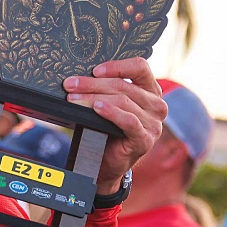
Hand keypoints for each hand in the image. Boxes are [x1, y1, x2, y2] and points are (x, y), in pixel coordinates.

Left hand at [64, 57, 166, 192]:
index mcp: (150, 90)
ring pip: (122, 101)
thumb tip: (80, 74)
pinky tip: (97, 108)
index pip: (140, 67)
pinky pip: (128, 121)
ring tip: (73, 98)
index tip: (94, 70)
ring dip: (93, 98)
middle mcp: (156, 105)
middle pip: (124, 86)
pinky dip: (111, 112)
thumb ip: (104, 87)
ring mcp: (153, 123)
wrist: (107, 160)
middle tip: (70, 84)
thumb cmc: (106, 126)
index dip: (117, 66)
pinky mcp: (145, 139)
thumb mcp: (108, 102)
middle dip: (92, 84)